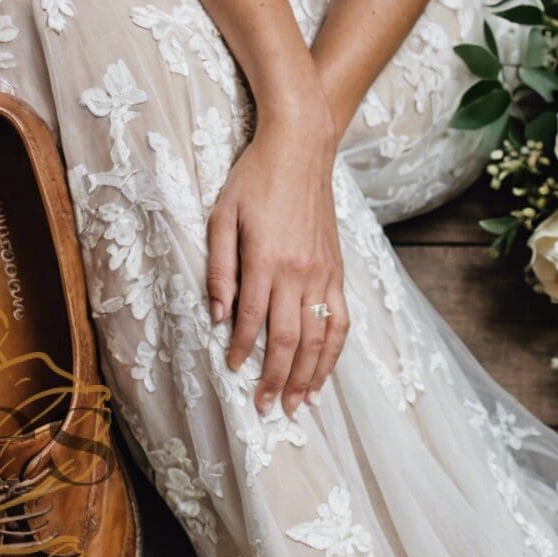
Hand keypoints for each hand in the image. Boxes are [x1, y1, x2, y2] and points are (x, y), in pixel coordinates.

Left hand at [207, 109, 347, 415]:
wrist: (300, 147)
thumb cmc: (253, 180)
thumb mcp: (220, 217)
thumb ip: (218, 270)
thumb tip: (216, 317)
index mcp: (265, 260)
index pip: (252, 320)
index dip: (242, 351)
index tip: (233, 374)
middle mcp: (299, 271)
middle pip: (290, 339)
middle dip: (276, 378)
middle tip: (266, 408)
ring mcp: (323, 272)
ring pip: (320, 337)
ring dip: (309, 375)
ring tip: (298, 404)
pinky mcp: (338, 269)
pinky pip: (341, 319)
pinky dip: (334, 350)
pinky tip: (325, 372)